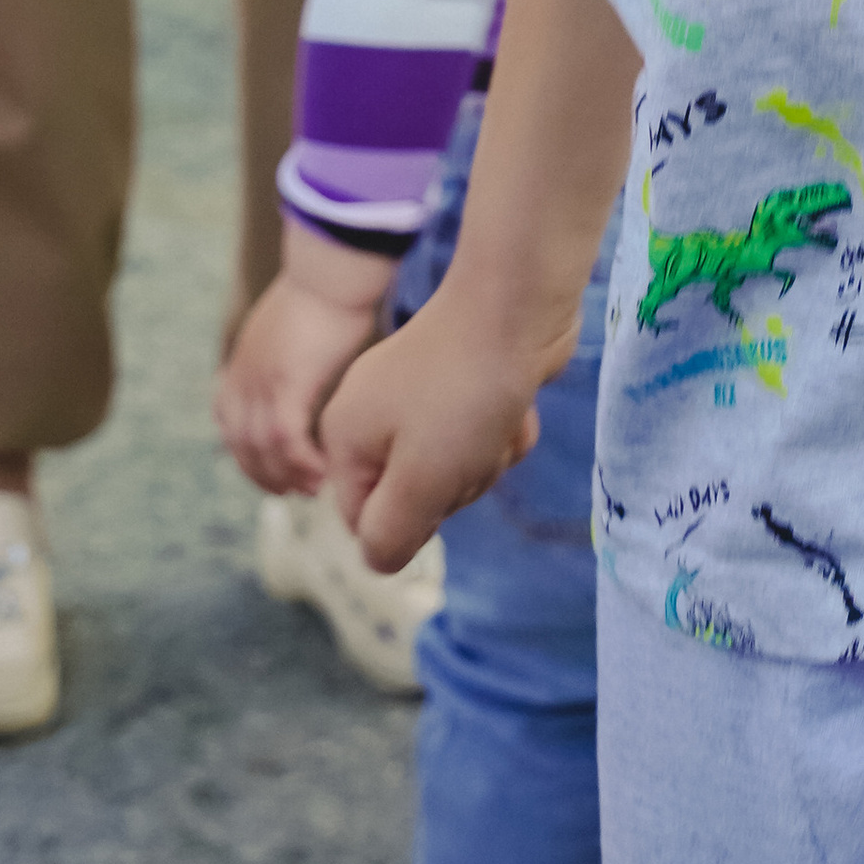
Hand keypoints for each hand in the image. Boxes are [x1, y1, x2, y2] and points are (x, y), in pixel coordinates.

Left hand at [215, 239, 389, 495]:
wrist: (331, 269)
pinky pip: (287, 440)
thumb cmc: (326, 292)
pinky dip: (302, 463)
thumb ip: (287, 355)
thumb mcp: (291, 329)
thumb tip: (303, 369)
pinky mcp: (287, 384)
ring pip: (262, 450)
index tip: (270, 470)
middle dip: (265, 475)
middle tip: (294, 491)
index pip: (228, 424)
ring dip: (285, 476)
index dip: (246, 455)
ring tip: (313, 488)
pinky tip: (323, 471)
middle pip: (239, 445)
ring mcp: (261, 382)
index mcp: (241, 364)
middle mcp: (243, 377)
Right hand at [322, 262, 553, 574]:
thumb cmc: (463, 396)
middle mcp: (374, 413)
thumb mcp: (419, 482)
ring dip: (487, 459)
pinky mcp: (463, 381)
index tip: (437, 488)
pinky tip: (516, 407)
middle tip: (472, 449)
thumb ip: (390, 535)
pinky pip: (480, 434)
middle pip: (414, 497)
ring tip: (497, 420)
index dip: (408, 522)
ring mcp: (419, 394)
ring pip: (455, 470)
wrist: (518, 303)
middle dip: (455, 487)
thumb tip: (379, 560)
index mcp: (345, 434)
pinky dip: (503, 429)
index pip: (364, 521)